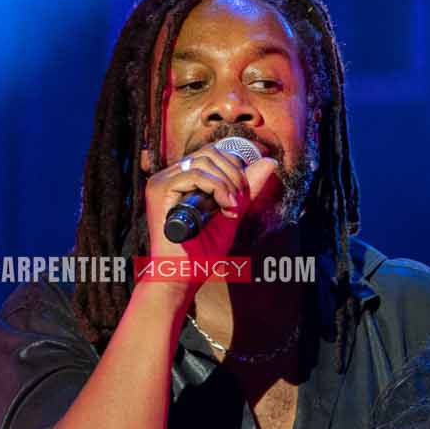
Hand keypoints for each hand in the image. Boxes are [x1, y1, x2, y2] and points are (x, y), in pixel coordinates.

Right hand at [141, 142, 282, 266]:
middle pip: (209, 153)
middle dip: (234, 174)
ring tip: (231, 207)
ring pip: (203, 161)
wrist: (184, 275)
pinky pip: (195, 175)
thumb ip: (247, 189)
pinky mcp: (159, 190)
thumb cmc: (203, 251)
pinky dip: (217, 188)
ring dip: (227, 182)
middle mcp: (170, 176)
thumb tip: (270, 162)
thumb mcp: (232, 213)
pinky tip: (225, 206)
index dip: (234, 167)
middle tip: (238, 203)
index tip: (242, 195)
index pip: (212, 154)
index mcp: (183, 179)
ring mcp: (162, 182)